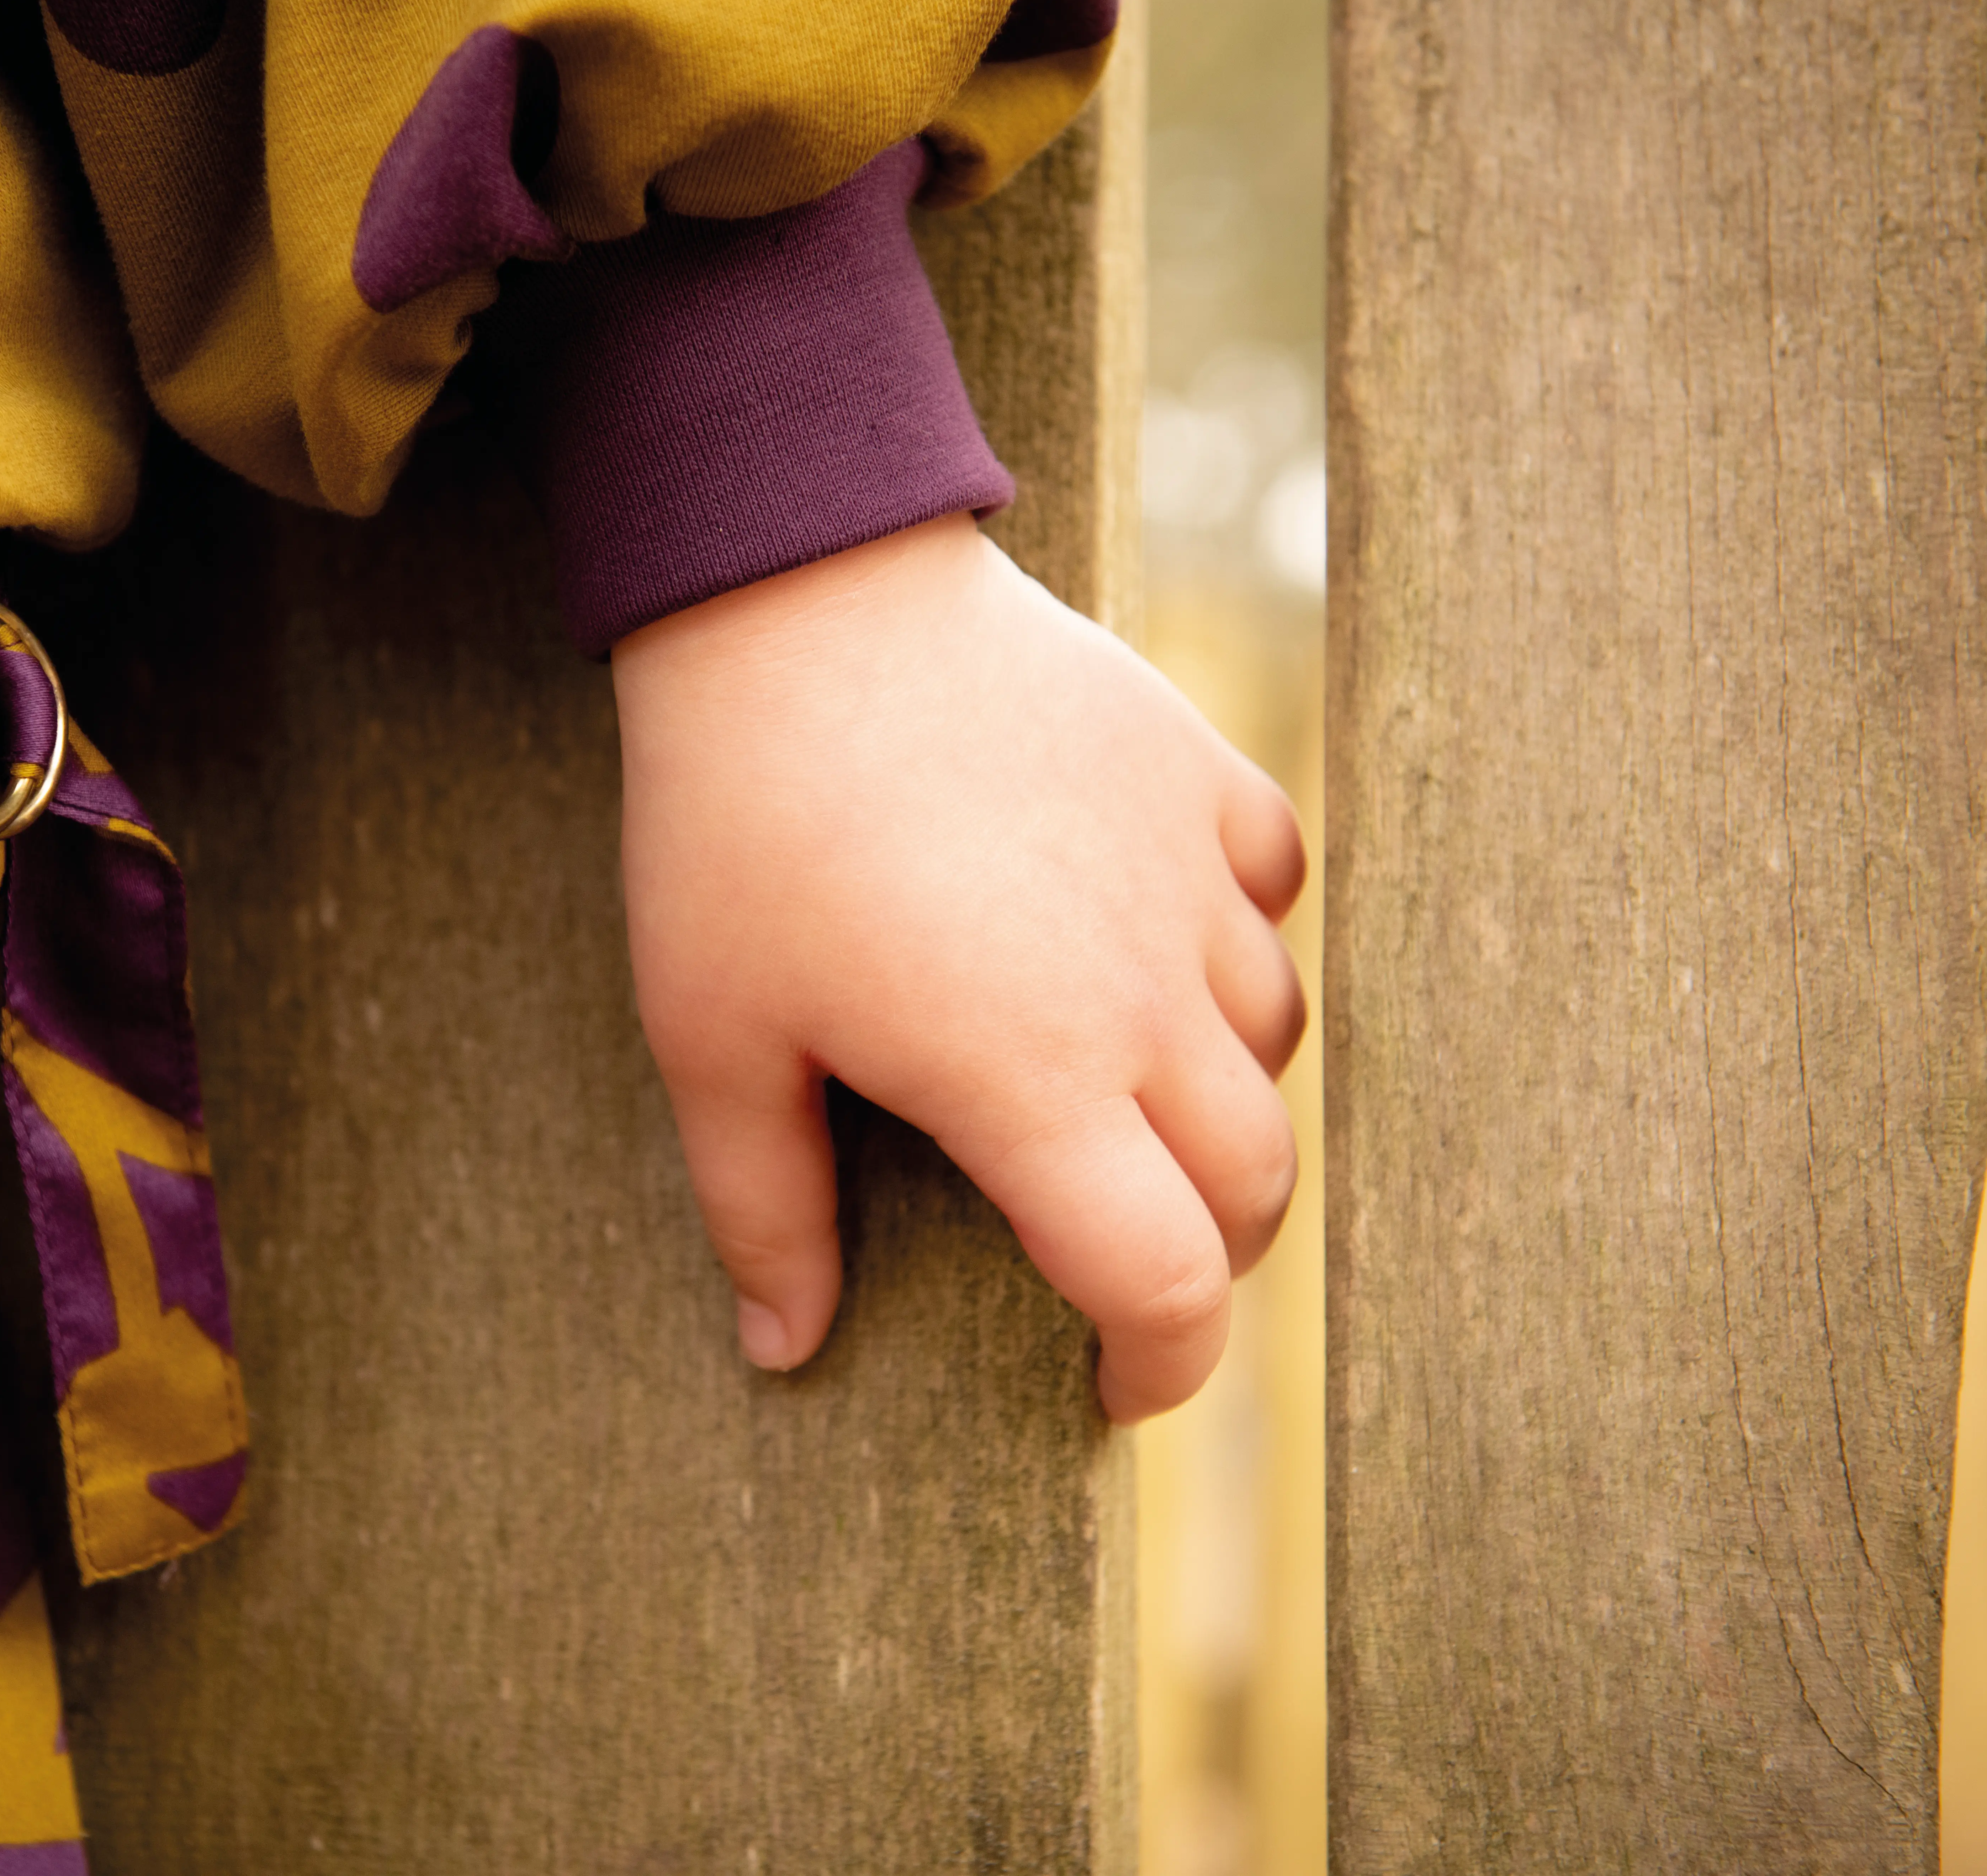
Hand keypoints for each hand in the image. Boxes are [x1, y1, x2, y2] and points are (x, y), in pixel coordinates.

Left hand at [612, 513, 1306, 1418]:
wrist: (795, 598)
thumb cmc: (735, 829)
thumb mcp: (713, 1036)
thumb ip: (764, 1208)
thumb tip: (781, 1349)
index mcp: (1031, 1078)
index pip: (1168, 1281)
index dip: (1159, 1365)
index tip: (1108, 1388)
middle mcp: (1144, 991)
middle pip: (1249, 1182)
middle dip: (1202, 1254)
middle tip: (1113, 1255)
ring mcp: (1185, 873)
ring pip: (1273, 1042)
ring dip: (1219, 1103)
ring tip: (1123, 1100)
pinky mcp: (1195, 770)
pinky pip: (1271, 891)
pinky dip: (1235, 945)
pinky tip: (1154, 946)